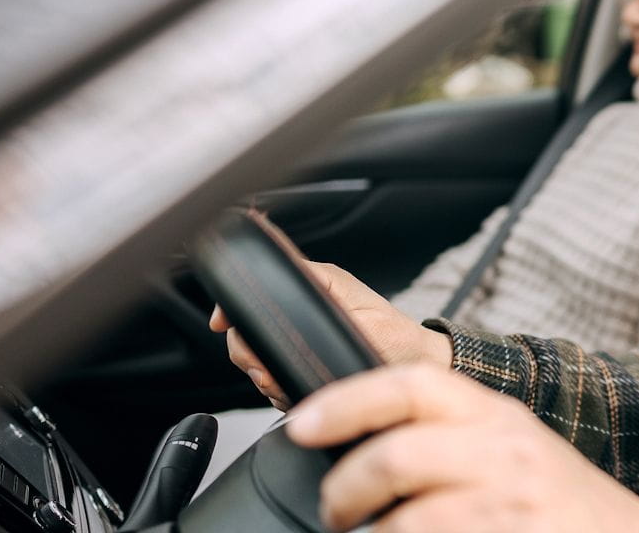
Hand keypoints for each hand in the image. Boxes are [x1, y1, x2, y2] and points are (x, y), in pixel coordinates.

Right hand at [208, 261, 451, 408]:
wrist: (414, 375)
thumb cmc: (392, 334)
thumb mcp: (344, 293)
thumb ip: (304, 275)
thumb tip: (270, 247)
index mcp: (309, 292)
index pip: (250, 299)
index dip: (231, 313)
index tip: (224, 324)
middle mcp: (302, 318)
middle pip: (244, 337)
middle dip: (250, 356)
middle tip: (269, 368)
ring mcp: (302, 348)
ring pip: (255, 365)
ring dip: (266, 377)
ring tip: (289, 380)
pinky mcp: (306, 373)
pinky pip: (274, 385)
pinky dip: (280, 391)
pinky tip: (297, 391)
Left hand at [286, 365, 638, 532]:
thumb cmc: (556, 498)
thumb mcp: (507, 445)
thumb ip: (446, 433)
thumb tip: (359, 438)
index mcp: (494, 413)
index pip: (411, 384)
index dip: (346, 400)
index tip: (300, 424)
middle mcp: (502, 450)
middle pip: (396, 454)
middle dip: (344, 488)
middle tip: (334, 509)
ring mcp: (509, 502)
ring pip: (408, 518)